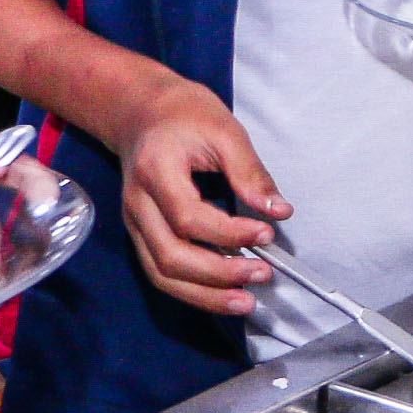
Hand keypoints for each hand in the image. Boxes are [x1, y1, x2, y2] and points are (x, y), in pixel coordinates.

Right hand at [108, 77, 285, 314]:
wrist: (141, 112)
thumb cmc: (183, 115)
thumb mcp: (225, 131)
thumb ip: (250, 172)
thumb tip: (278, 210)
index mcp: (155, 170)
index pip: (188, 217)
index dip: (230, 233)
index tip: (267, 234)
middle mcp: (137, 203)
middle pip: (170, 256)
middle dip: (219, 274)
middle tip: (262, 273)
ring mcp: (134, 222)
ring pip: (161, 273)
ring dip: (205, 294)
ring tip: (246, 300)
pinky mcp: (141, 233)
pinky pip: (161, 271)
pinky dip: (193, 289)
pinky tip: (224, 294)